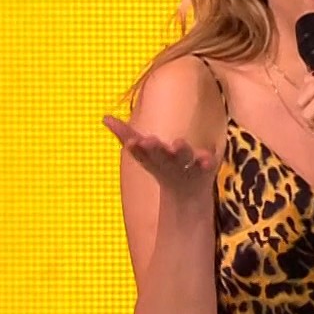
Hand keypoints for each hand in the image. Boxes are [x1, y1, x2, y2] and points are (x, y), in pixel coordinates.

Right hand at [102, 115, 217, 201]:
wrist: (187, 196)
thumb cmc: (162, 166)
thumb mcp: (143, 153)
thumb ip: (125, 135)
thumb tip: (104, 117)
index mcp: (151, 158)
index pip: (141, 153)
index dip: (136, 148)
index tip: (132, 141)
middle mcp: (168, 162)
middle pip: (160, 155)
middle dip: (154, 148)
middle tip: (148, 140)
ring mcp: (187, 166)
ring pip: (183, 158)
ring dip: (180, 151)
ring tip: (177, 143)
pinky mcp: (206, 167)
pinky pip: (207, 163)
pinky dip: (207, 159)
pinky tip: (208, 154)